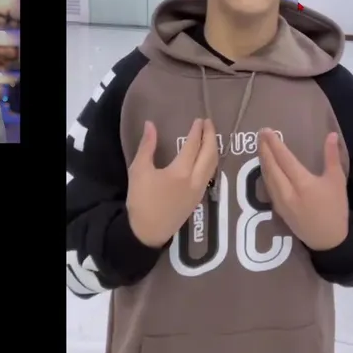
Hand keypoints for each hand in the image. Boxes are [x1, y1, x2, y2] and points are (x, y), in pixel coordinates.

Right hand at [126, 118, 219, 247]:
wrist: (147, 232)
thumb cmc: (141, 201)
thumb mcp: (139, 171)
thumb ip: (146, 146)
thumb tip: (150, 124)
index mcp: (181, 172)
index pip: (193, 145)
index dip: (197, 131)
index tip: (199, 120)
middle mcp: (195, 180)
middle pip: (209, 153)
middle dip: (211, 136)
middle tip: (208, 123)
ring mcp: (199, 191)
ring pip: (213, 165)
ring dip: (213, 148)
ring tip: (210, 136)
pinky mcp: (198, 199)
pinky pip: (210, 175)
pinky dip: (211, 161)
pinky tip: (207, 157)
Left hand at [258, 128, 349, 250]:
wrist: (329, 240)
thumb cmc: (335, 209)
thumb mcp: (337, 181)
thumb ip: (332, 156)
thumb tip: (331, 135)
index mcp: (303, 183)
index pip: (284, 159)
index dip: (274, 144)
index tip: (267, 131)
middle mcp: (287, 192)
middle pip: (271, 167)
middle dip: (264, 149)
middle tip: (260, 134)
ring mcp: (280, 202)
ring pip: (267, 178)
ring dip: (263, 161)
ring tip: (261, 147)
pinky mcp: (278, 210)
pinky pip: (268, 188)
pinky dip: (265, 174)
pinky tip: (265, 168)